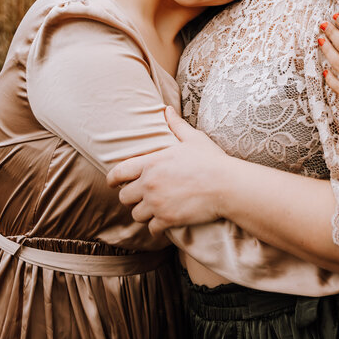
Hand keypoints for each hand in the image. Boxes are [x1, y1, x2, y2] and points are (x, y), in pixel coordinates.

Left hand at [106, 107, 233, 233]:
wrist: (227, 185)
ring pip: (136, 214)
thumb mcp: (193, 138)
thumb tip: (166, 109)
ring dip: (143, 212)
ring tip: (154, 209)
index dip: (111, 179)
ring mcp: (157, 203)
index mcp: (151, 163)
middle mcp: (149, 184)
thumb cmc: (211, 160)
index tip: (112, 183)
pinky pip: (151, 229)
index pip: (119, 172)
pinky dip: (156, 227)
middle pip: (124, 197)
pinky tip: (163, 222)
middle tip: (141, 197)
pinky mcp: (167, 220)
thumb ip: (175, 125)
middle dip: (131, 197)